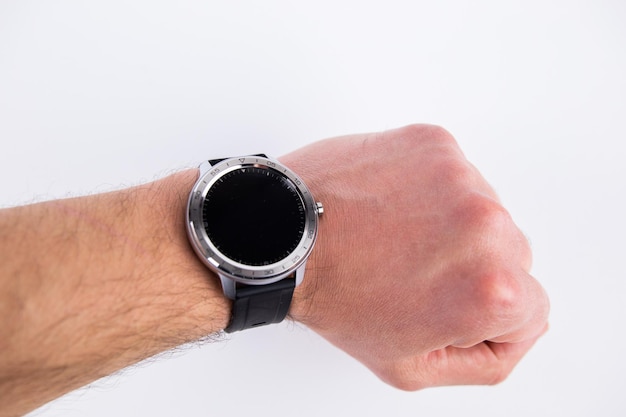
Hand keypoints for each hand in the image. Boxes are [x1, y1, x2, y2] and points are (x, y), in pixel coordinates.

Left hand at [283, 124, 549, 389]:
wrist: (282, 238)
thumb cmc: (335, 296)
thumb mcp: (409, 366)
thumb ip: (481, 362)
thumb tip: (507, 331)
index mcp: (492, 289)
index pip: (532, 311)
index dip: (486, 318)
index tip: (448, 307)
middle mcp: (487, 225)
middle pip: (514, 256)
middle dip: (472, 271)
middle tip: (414, 273)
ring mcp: (461, 177)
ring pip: (485, 212)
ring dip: (452, 226)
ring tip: (397, 237)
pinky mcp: (435, 143)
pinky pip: (456, 176)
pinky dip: (430, 191)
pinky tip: (392, 208)